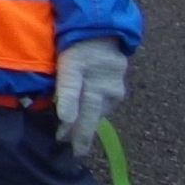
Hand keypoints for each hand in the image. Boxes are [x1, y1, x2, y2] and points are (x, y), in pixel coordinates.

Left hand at [55, 37, 128, 154]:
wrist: (102, 31)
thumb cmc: (79, 47)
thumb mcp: (68, 66)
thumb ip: (67, 92)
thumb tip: (67, 120)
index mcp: (94, 89)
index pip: (81, 118)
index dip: (74, 135)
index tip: (68, 149)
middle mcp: (107, 94)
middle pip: (92, 119)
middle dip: (82, 136)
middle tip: (75, 153)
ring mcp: (115, 93)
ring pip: (98, 113)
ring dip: (88, 123)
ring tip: (76, 137)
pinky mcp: (118, 90)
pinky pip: (104, 105)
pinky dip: (94, 111)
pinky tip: (86, 115)